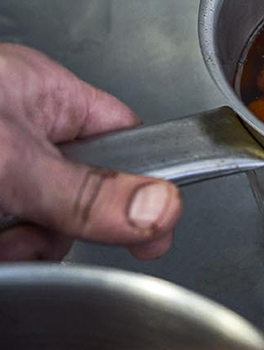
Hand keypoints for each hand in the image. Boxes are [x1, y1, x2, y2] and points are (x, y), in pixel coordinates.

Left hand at [0, 44, 180, 260]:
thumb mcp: (13, 159)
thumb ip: (87, 191)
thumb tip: (162, 207)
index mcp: (46, 94)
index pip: (128, 139)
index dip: (144, 184)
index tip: (153, 233)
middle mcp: (23, 130)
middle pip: (84, 196)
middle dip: (62, 229)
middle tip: (32, 233)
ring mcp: (1, 169)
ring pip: (41, 227)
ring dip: (21, 248)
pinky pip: (11, 241)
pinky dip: (5, 255)